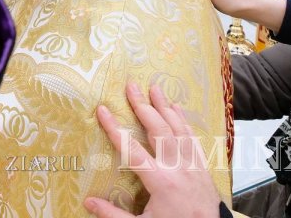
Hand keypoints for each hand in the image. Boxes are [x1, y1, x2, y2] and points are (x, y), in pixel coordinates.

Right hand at [84, 83, 222, 217]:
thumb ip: (113, 215)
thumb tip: (87, 202)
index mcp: (160, 182)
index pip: (132, 150)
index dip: (115, 128)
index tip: (102, 109)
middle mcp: (177, 168)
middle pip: (159, 130)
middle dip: (143, 106)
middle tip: (131, 86)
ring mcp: (192, 166)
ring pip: (178, 129)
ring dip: (165, 107)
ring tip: (154, 88)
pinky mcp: (203, 168)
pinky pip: (193, 139)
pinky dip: (184, 121)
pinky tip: (177, 108)